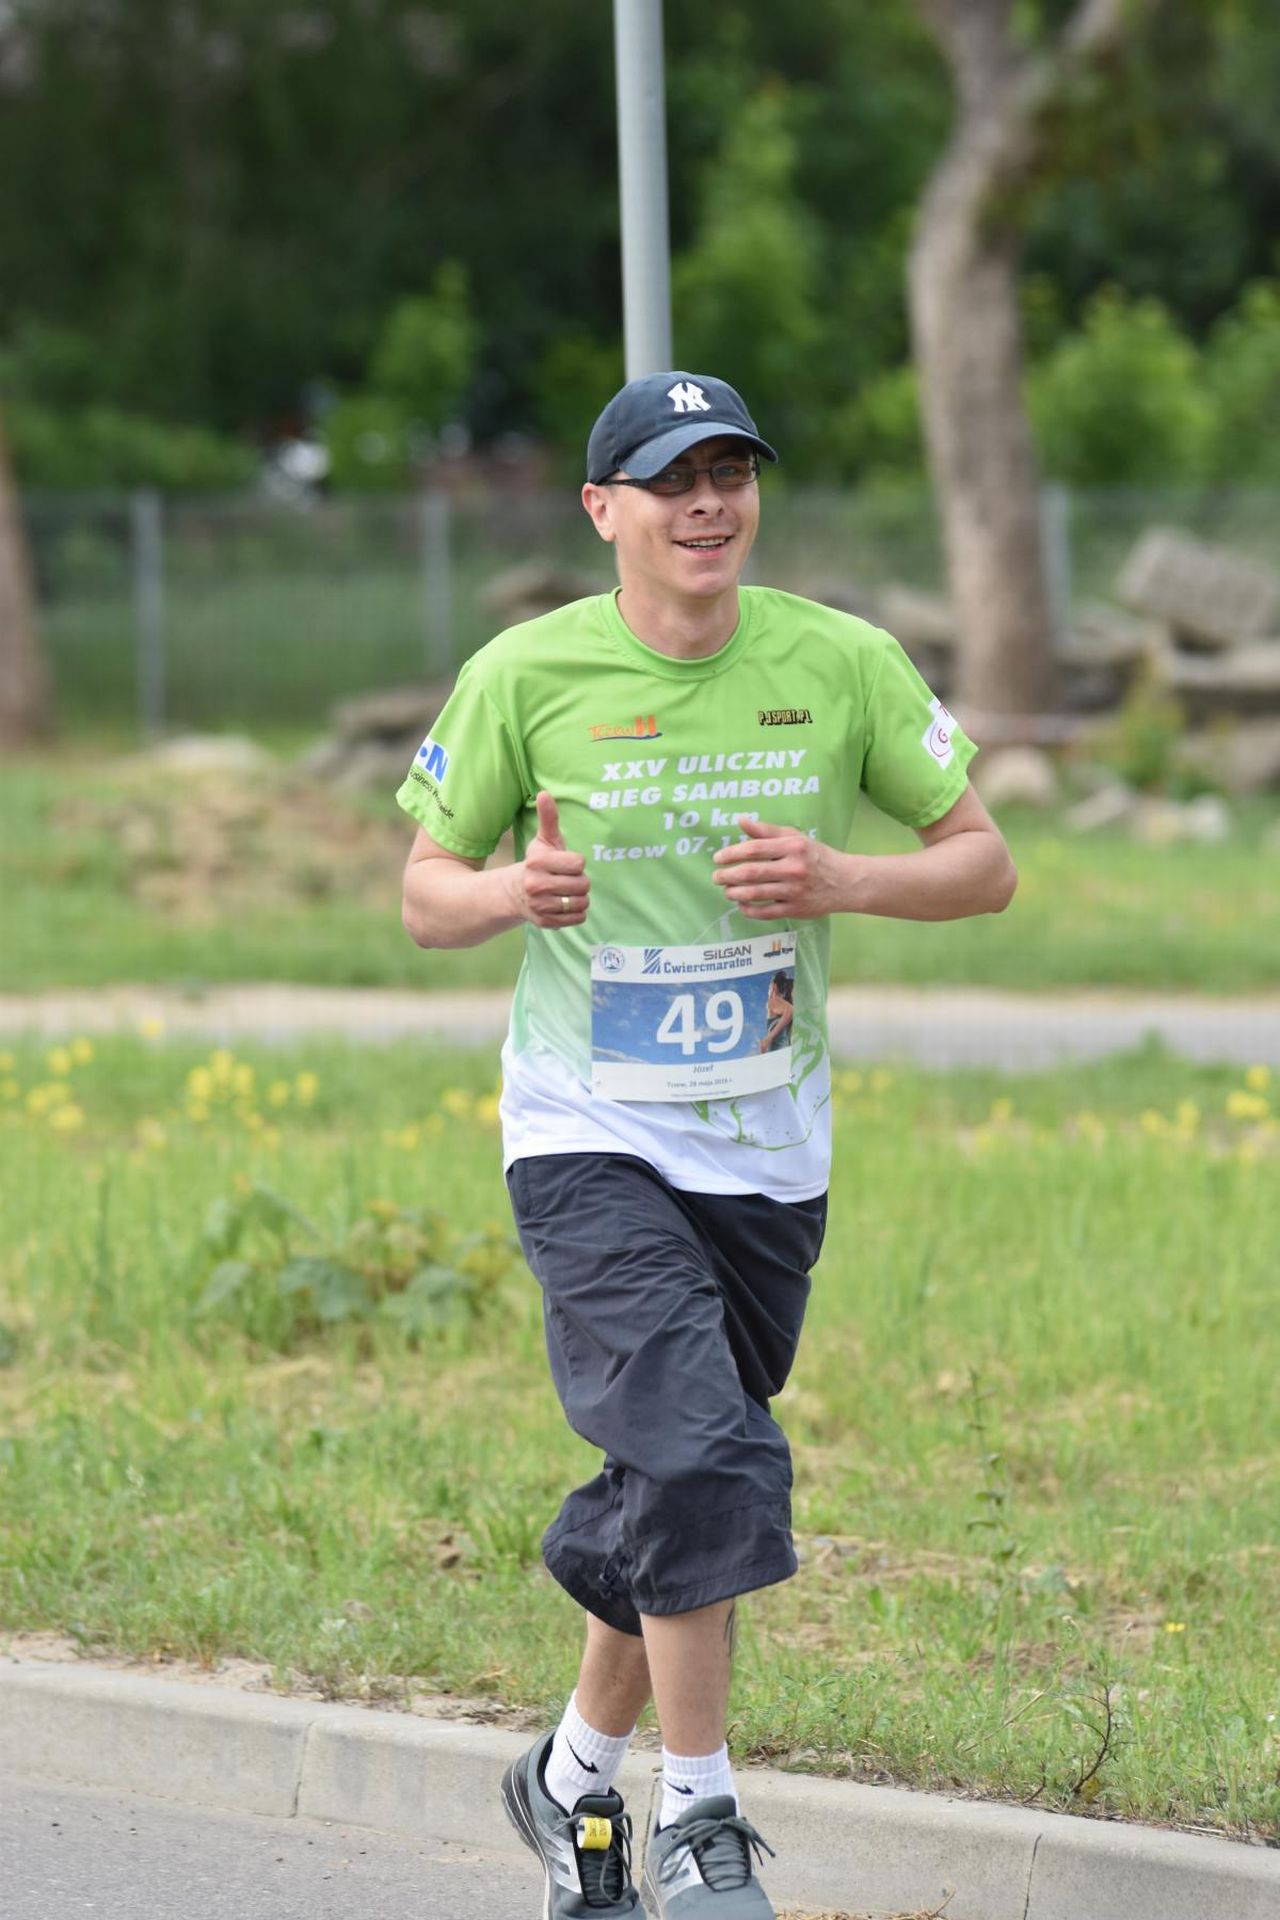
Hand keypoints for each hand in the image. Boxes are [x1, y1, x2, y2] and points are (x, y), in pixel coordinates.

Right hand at [510, 792, 588, 928]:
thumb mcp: (543, 840)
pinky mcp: (546, 923)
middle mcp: (536, 885)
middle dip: (579, 881)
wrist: (515, 892)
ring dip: (580, 897)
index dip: (576, 863)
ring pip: (582, 902)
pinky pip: (578, 918)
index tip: (565, 864)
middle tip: (566, 879)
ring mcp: (540, 906)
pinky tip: (565, 905)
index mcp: (537, 863)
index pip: (579, 864)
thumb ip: (548, 818)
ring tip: (566, 892)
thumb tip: (544, 793)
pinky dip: (577, 912)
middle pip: (583, 884)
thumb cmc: (537, 863)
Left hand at [712, 816, 845, 919]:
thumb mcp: (795, 838)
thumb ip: (767, 831)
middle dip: (727, 875)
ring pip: (755, 894)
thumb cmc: (816, 857)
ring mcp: (794, 891)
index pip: (754, 849)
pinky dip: (749, 910)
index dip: (731, 853)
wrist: (845, 882)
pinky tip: (742, 905)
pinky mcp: (796, 909)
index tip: (718, 858)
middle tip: (716, 877)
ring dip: (734, 893)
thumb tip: (741, 821)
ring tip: (726, 890)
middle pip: (751, 873)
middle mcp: (794, 869)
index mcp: (793, 847)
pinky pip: (765, 912)